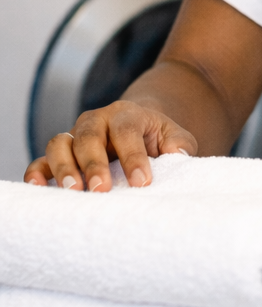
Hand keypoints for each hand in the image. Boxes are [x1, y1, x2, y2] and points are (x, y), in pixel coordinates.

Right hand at [23, 101, 197, 191]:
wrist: (137, 130)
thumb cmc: (156, 139)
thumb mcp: (174, 137)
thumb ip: (180, 144)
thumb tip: (178, 156)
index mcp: (125, 114)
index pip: (126, 131)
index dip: (133, 156)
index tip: (142, 182)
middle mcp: (95, 121)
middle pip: (88, 136)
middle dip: (94, 163)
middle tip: (101, 189)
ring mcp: (74, 136)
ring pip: (59, 144)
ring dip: (63, 167)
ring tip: (73, 192)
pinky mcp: (60, 155)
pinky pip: (41, 160)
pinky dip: (37, 172)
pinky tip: (38, 188)